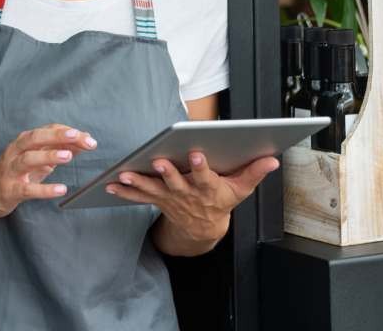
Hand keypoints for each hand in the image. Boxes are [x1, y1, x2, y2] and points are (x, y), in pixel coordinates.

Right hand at [0, 124, 97, 217]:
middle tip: (77, 137)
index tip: (88, 138)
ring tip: (68, 156)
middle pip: (35, 138)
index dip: (67, 133)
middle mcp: (16, 151)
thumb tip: (85, 137)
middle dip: (57, 136)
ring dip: (48, 156)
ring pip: (28, 159)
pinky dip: (44, 189)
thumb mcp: (39, 157)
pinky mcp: (10, 189)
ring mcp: (11, 170)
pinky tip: (60, 189)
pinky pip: (27, 189)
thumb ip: (61, 147)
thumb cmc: (18, 171)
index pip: (47, 130)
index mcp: (25, 141)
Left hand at [108, 152, 278, 242]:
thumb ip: (254, 172)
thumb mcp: (241, 189)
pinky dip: (124, 191)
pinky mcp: (157, 200)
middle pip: (176, 182)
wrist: (203, 228)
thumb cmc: (221, 201)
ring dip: (138, 182)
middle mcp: (187, 194)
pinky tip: (109, 184)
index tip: (198, 153)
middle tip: (158, 161)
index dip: (201, 167)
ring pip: (153, 189)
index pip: (205, 176)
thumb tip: (272, 158)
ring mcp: (169, 198)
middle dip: (167, 172)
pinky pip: (138, 196)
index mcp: (208, 188)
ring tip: (124, 174)